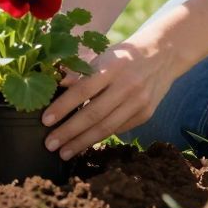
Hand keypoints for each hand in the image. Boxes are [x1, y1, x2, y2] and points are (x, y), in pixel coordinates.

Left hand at [40, 35, 179, 159]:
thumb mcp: (102, 55)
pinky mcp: (146, 114)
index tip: (45, 120)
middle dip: (69, 131)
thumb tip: (56, 83)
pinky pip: (118, 129)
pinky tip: (85, 144)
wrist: (163, 54)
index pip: (83, 89)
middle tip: (50, 144)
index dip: (63, 106)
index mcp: (112, 66)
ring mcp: (139, 101)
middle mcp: (127, 85)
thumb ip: (80, 70)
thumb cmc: (123, 56)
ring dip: (82, 142)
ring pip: (106, 127)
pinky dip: (100, 137)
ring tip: (64, 153)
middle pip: (94, 113)